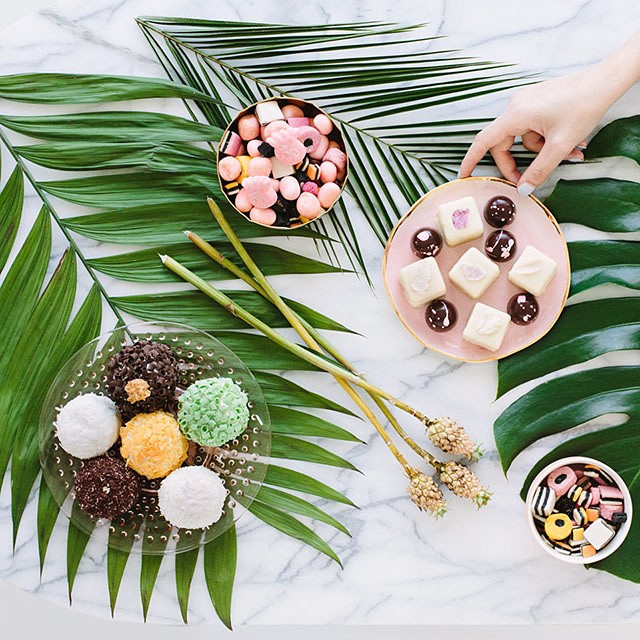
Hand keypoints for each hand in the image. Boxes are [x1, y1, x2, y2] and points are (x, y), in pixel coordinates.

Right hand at [459, 67, 613, 194]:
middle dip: (518, 162)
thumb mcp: (560, 145)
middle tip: (529, 179)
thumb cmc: (584, 105)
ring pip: (522, 137)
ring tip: (569, 152)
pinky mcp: (536, 102)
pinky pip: (532, 128)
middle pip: (504, 143)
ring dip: (541, 150)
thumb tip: (523, 188)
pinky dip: (546, 139)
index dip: (471, 160)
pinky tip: (568, 140)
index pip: (483, 141)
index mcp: (516, 114)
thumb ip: (539, 170)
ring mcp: (526, 102)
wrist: (605, 81)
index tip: (464, 174)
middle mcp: (516, 106)